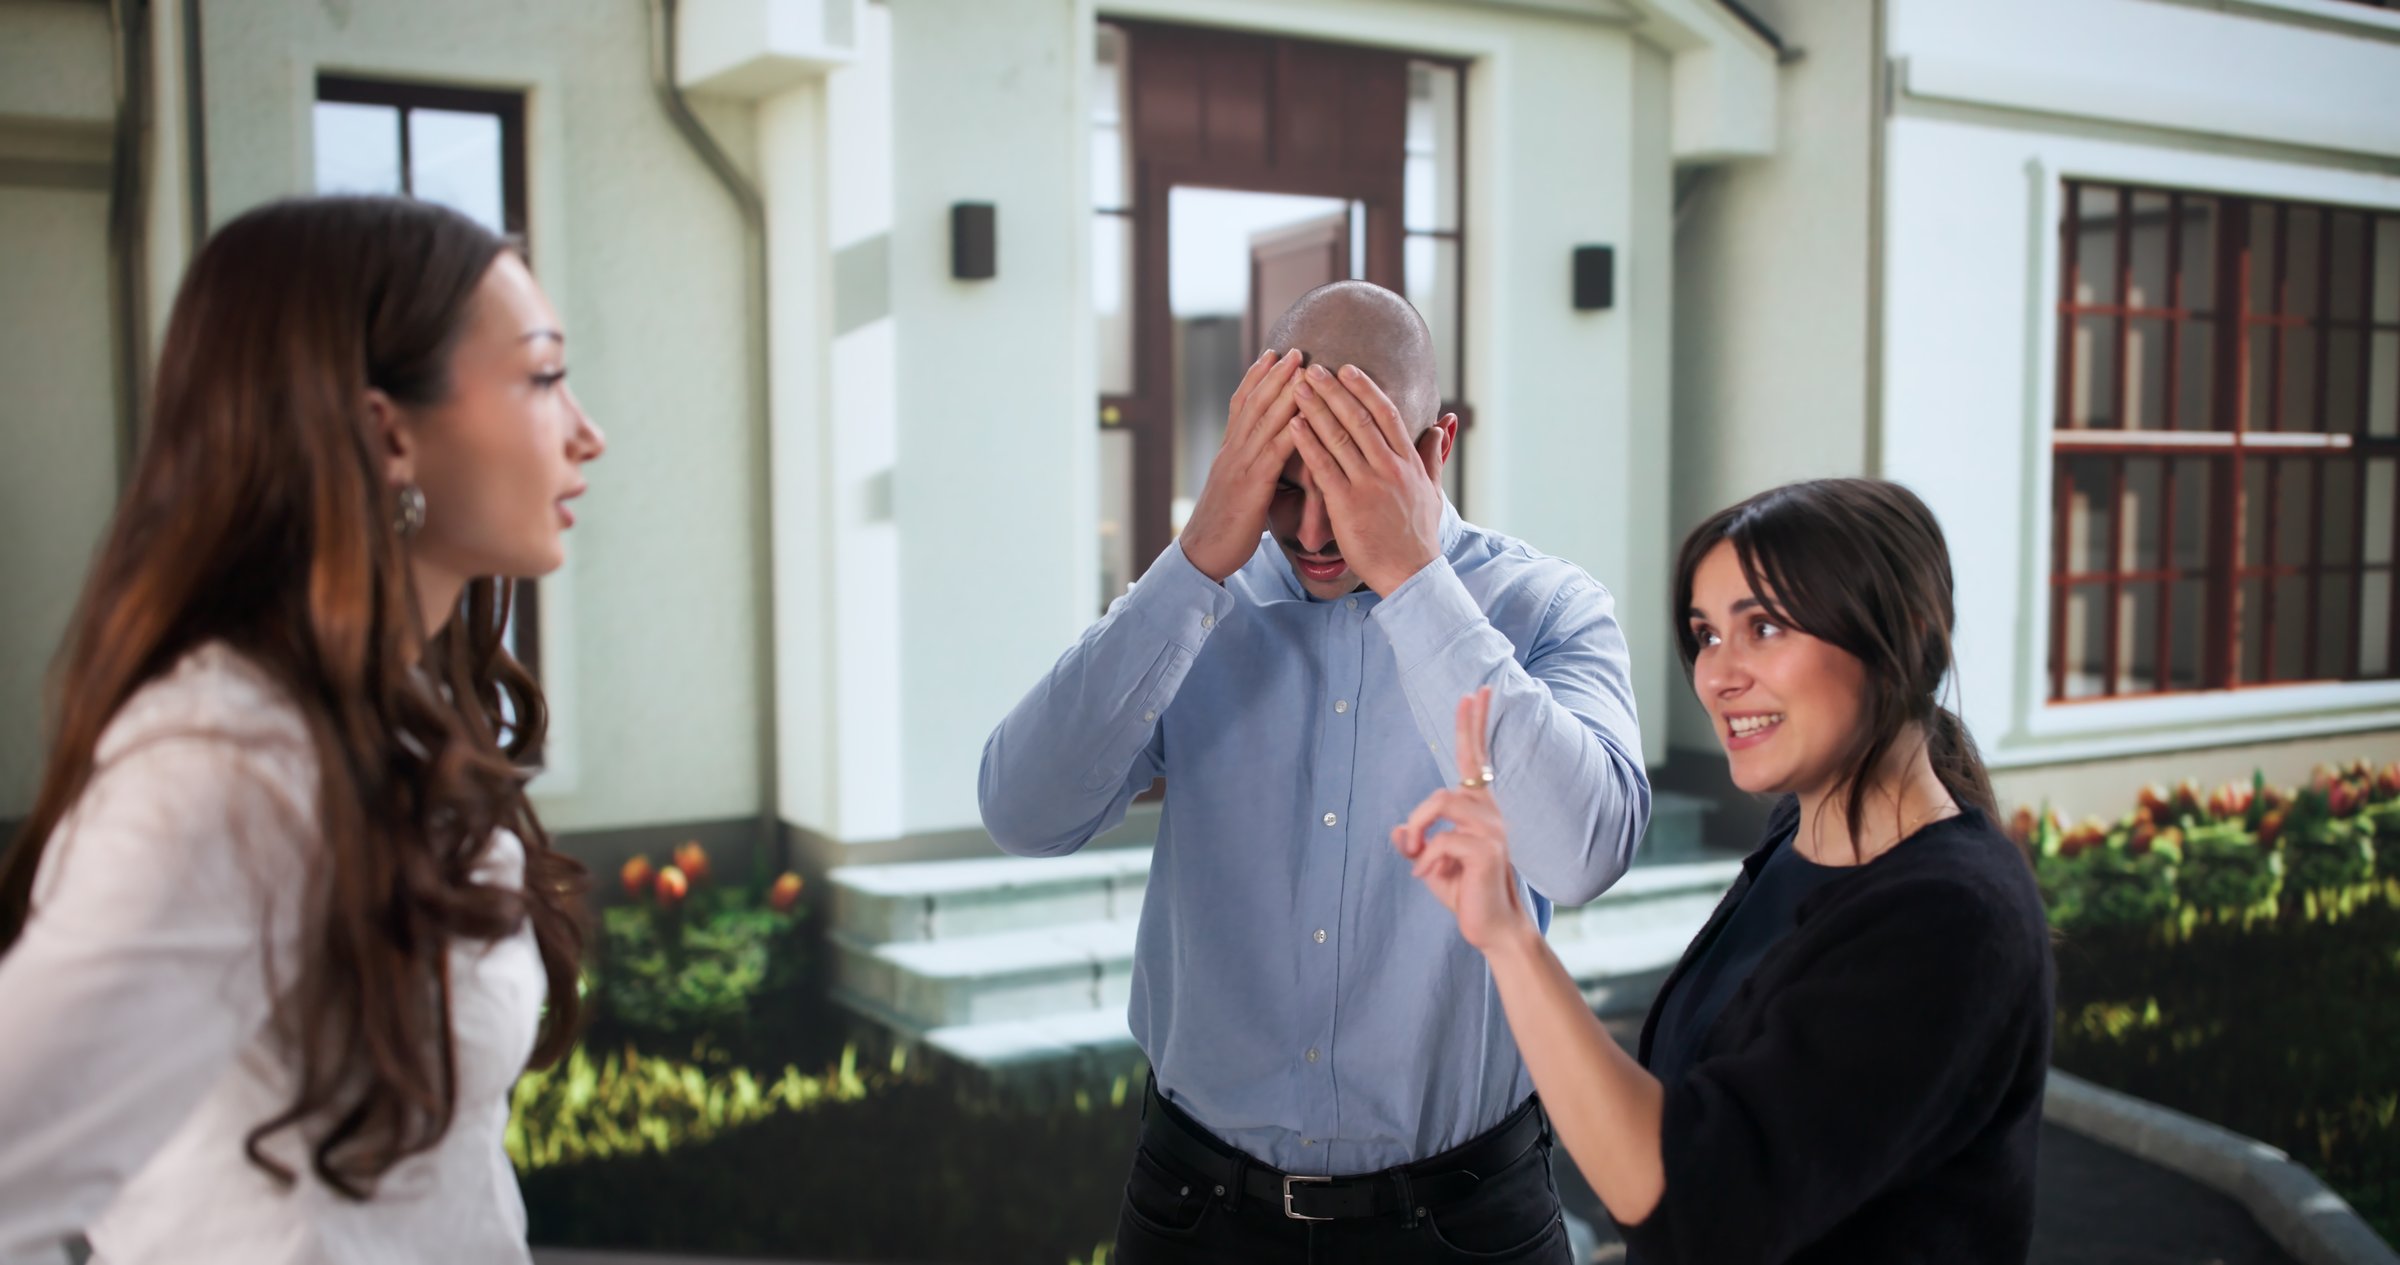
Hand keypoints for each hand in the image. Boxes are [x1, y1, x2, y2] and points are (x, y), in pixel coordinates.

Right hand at [1181, 349, 1306, 582]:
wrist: (1201, 555)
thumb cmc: (1223, 528)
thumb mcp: (1235, 491)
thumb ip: (1248, 471)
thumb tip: (1262, 461)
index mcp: (1228, 452)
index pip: (1241, 405)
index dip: (1256, 378)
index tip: (1272, 354)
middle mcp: (1231, 452)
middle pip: (1253, 403)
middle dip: (1275, 374)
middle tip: (1295, 350)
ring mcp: (1239, 467)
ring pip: (1264, 420)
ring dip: (1285, 391)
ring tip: (1302, 368)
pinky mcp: (1251, 486)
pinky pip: (1274, 452)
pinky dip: (1290, 430)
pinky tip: (1306, 415)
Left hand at [1286, 364, 1447, 595]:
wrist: (1410, 574)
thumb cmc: (1418, 535)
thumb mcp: (1433, 490)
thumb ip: (1434, 454)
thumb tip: (1441, 423)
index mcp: (1408, 462)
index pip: (1386, 414)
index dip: (1365, 389)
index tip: (1347, 369)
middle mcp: (1389, 468)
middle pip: (1359, 419)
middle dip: (1334, 390)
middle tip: (1313, 368)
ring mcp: (1368, 485)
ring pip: (1340, 437)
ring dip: (1317, 409)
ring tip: (1298, 387)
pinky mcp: (1347, 505)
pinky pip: (1324, 468)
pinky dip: (1308, 443)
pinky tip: (1293, 425)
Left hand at [1392, 687, 1535, 954]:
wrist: (1493, 928)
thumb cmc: (1465, 892)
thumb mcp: (1429, 863)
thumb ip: (1414, 843)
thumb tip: (1399, 833)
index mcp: (1479, 810)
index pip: (1476, 760)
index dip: (1475, 725)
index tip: (1477, 692)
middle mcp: (1490, 813)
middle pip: (1456, 776)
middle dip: (1443, 774)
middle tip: (1437, 785)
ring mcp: (1493, 829)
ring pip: (1441, 803)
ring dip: (1420, 831)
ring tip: (1419, 859)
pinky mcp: (1488, 850)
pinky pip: (1442, 841)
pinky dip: (1426, 861)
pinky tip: (1428, 877)